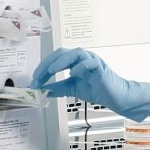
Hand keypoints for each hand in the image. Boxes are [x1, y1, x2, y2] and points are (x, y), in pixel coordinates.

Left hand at [29, 47, 149, 121]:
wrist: (115, 96)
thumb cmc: (97, 89)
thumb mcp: (72, 89)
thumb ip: (58, 88)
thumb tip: (43, 90)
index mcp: (75, 61)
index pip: (55, 59)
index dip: (42, 68)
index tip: (34, 81)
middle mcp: (83, 58)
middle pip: (62, 52)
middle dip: (47, 64)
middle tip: (37, 77)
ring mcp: (92, 61)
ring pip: (75, 53)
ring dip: (61, 62)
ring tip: (51, 71)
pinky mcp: (101, 68)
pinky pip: (90, 63)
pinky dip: (80, 67)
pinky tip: (72, 74)